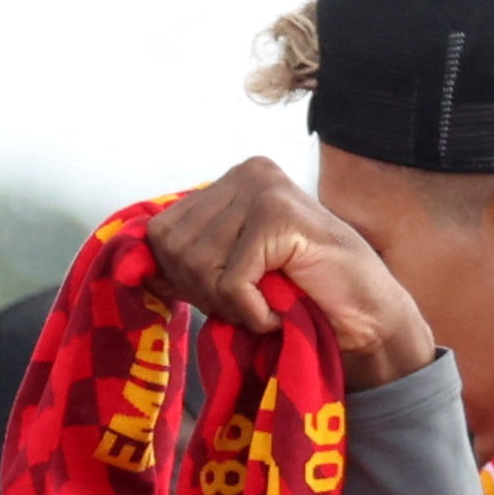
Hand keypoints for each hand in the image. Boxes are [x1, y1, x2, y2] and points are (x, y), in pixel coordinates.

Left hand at [148, 156, 442, 384]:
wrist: (366, 321)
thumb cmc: (297, 297)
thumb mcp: (225, 273)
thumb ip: (181, 259)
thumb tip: (127, 263)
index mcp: (230, 180)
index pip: (160, 232)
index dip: (184, 277)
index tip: (229, 292)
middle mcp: (247, 173)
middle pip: (173, 247)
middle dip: (205, 290)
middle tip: (252, 299)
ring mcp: (265, 189)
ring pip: (197, 263)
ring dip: (231, 303)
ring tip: (269, 301)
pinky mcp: (279, 216)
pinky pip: (230, 280)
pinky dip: (251, 311)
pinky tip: (279, 308)